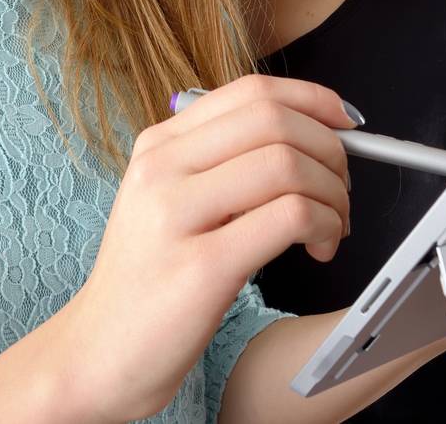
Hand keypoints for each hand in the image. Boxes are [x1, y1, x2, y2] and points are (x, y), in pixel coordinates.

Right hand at [58, 74, 355, 420]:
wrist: (100, 353)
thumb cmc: (150, 280)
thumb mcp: (171, 202)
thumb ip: (224, 164)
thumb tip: (310, 135)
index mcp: (159, 145)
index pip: (250, 92)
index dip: (312, 99)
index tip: (345, 121)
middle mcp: (162, 168)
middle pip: (274, 120)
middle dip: (330, 149)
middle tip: (341, 187)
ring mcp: (176, 214)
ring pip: (287, 164)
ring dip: (333, 194)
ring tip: (334, 227)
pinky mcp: (202, 266)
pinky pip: (290, 217)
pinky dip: (325, 225)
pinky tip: (321, 247)